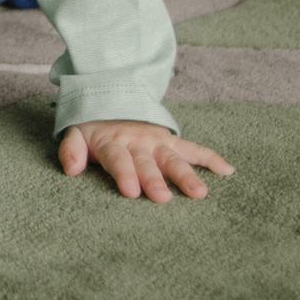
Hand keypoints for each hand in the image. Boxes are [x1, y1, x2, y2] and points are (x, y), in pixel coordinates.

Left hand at [58, 119, 231, 202]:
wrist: (112, 101)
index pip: (118, 160)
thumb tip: (70, 170)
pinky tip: (228, 171)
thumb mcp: (76, 135)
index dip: (124, 174)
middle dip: (155, 180)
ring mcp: (157, 142)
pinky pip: (194, 149)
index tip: (130, 192)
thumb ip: (72, 151)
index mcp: (112, 143)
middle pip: (147, 163)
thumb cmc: (94, 130)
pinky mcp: (172, 141)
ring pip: (173, 159)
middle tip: (163, 198)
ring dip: (186, 175)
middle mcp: (138, 143)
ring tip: (200, 194)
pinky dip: (211, 158)